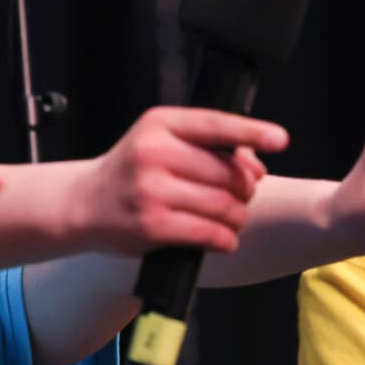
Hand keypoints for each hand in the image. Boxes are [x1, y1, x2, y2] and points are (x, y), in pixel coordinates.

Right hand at [72, 106, 288, 255]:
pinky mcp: (152, 225)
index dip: (253, 131)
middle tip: (241, 197)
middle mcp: (154, 153)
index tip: (280, 139)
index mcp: (160, 125)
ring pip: (224, 205)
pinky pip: (209, 233)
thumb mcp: (158, 142)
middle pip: (228, 172)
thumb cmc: (131, 172)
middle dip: (245, 189)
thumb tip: (257, 165)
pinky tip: (222, 239)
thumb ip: (205, 146)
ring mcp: (152, 190)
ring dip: (237, 217)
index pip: (215, 125)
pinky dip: (225, 239)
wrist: (83, 205)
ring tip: (231, 219)